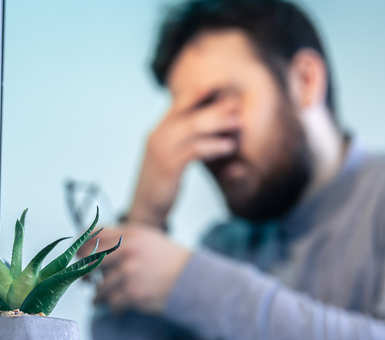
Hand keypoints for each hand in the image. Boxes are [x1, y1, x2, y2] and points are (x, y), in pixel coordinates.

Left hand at [83, 225, 191, 314]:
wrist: (193, 280)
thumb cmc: (171, 261)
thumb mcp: (149, 239)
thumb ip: (124, 239)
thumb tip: (95, 247)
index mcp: (130, 234)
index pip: (92, 236)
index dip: (81, 248)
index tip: (79, 258)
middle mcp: (127, 250)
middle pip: (90, 262)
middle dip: (85, 274)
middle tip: (85, 282)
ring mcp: (129, 272)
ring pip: (100, 286)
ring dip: (99, 296)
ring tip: (100, 300)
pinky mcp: (133, 292)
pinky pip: (112, 302)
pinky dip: (113, 307)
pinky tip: (119, 307)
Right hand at [128, 88, 241, 227]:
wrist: (145, 209)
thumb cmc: (160, 184)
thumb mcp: (168, 157)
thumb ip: (180, 141)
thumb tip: (199, 129)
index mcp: (159, 131)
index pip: (178, 104)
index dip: (197, 92)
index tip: (219, 86)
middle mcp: (158, 135)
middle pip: (189, 111)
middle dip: (215, 106)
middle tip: (237, 104)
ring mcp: (162, 149)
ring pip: (193, 127)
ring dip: (219, 123)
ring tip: (239, 123)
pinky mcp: (169, 165)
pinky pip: (195, 149)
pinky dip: (214, 145)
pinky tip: (229, 146)